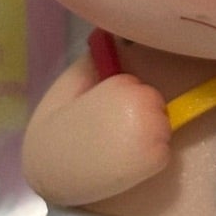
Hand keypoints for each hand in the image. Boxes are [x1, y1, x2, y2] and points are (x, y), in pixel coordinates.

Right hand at [24, 70, 171, 206]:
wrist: (52, 175)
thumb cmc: (55, 130)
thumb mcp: (67, 86)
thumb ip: (92, 64)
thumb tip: (110, 41)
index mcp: (124, 84)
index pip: (140, 87)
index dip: (124, 102)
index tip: (105, 116)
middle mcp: (145, 104)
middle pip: (157, 106)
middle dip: (139, 117)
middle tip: (111, 134)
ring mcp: (155, 132)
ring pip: (163, 129)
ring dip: (146, 138)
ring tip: (117, 150)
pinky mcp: (159, 159)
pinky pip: (164, 153)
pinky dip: (148, 160)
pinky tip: (123, 164)